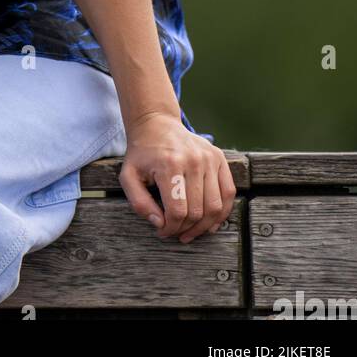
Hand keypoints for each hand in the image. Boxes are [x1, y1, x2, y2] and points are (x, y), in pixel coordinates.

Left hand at [118, 112, 235, 242]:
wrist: (156, 124)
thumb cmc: (142, 154)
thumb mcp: (128, 176)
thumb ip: (139, 203)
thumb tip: (160, 224)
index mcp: (169, 164)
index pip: (177, 210)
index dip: (170, 228)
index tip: (163, 232)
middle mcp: (193, 160)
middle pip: (197, 211)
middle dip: (186, 229)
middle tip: (176, 233)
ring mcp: (209, 158)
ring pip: (215, 206)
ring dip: (204, 226)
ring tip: (191, 231)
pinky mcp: (219, 158)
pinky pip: (228, 192)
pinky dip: (221, 212)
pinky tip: (210, 223)